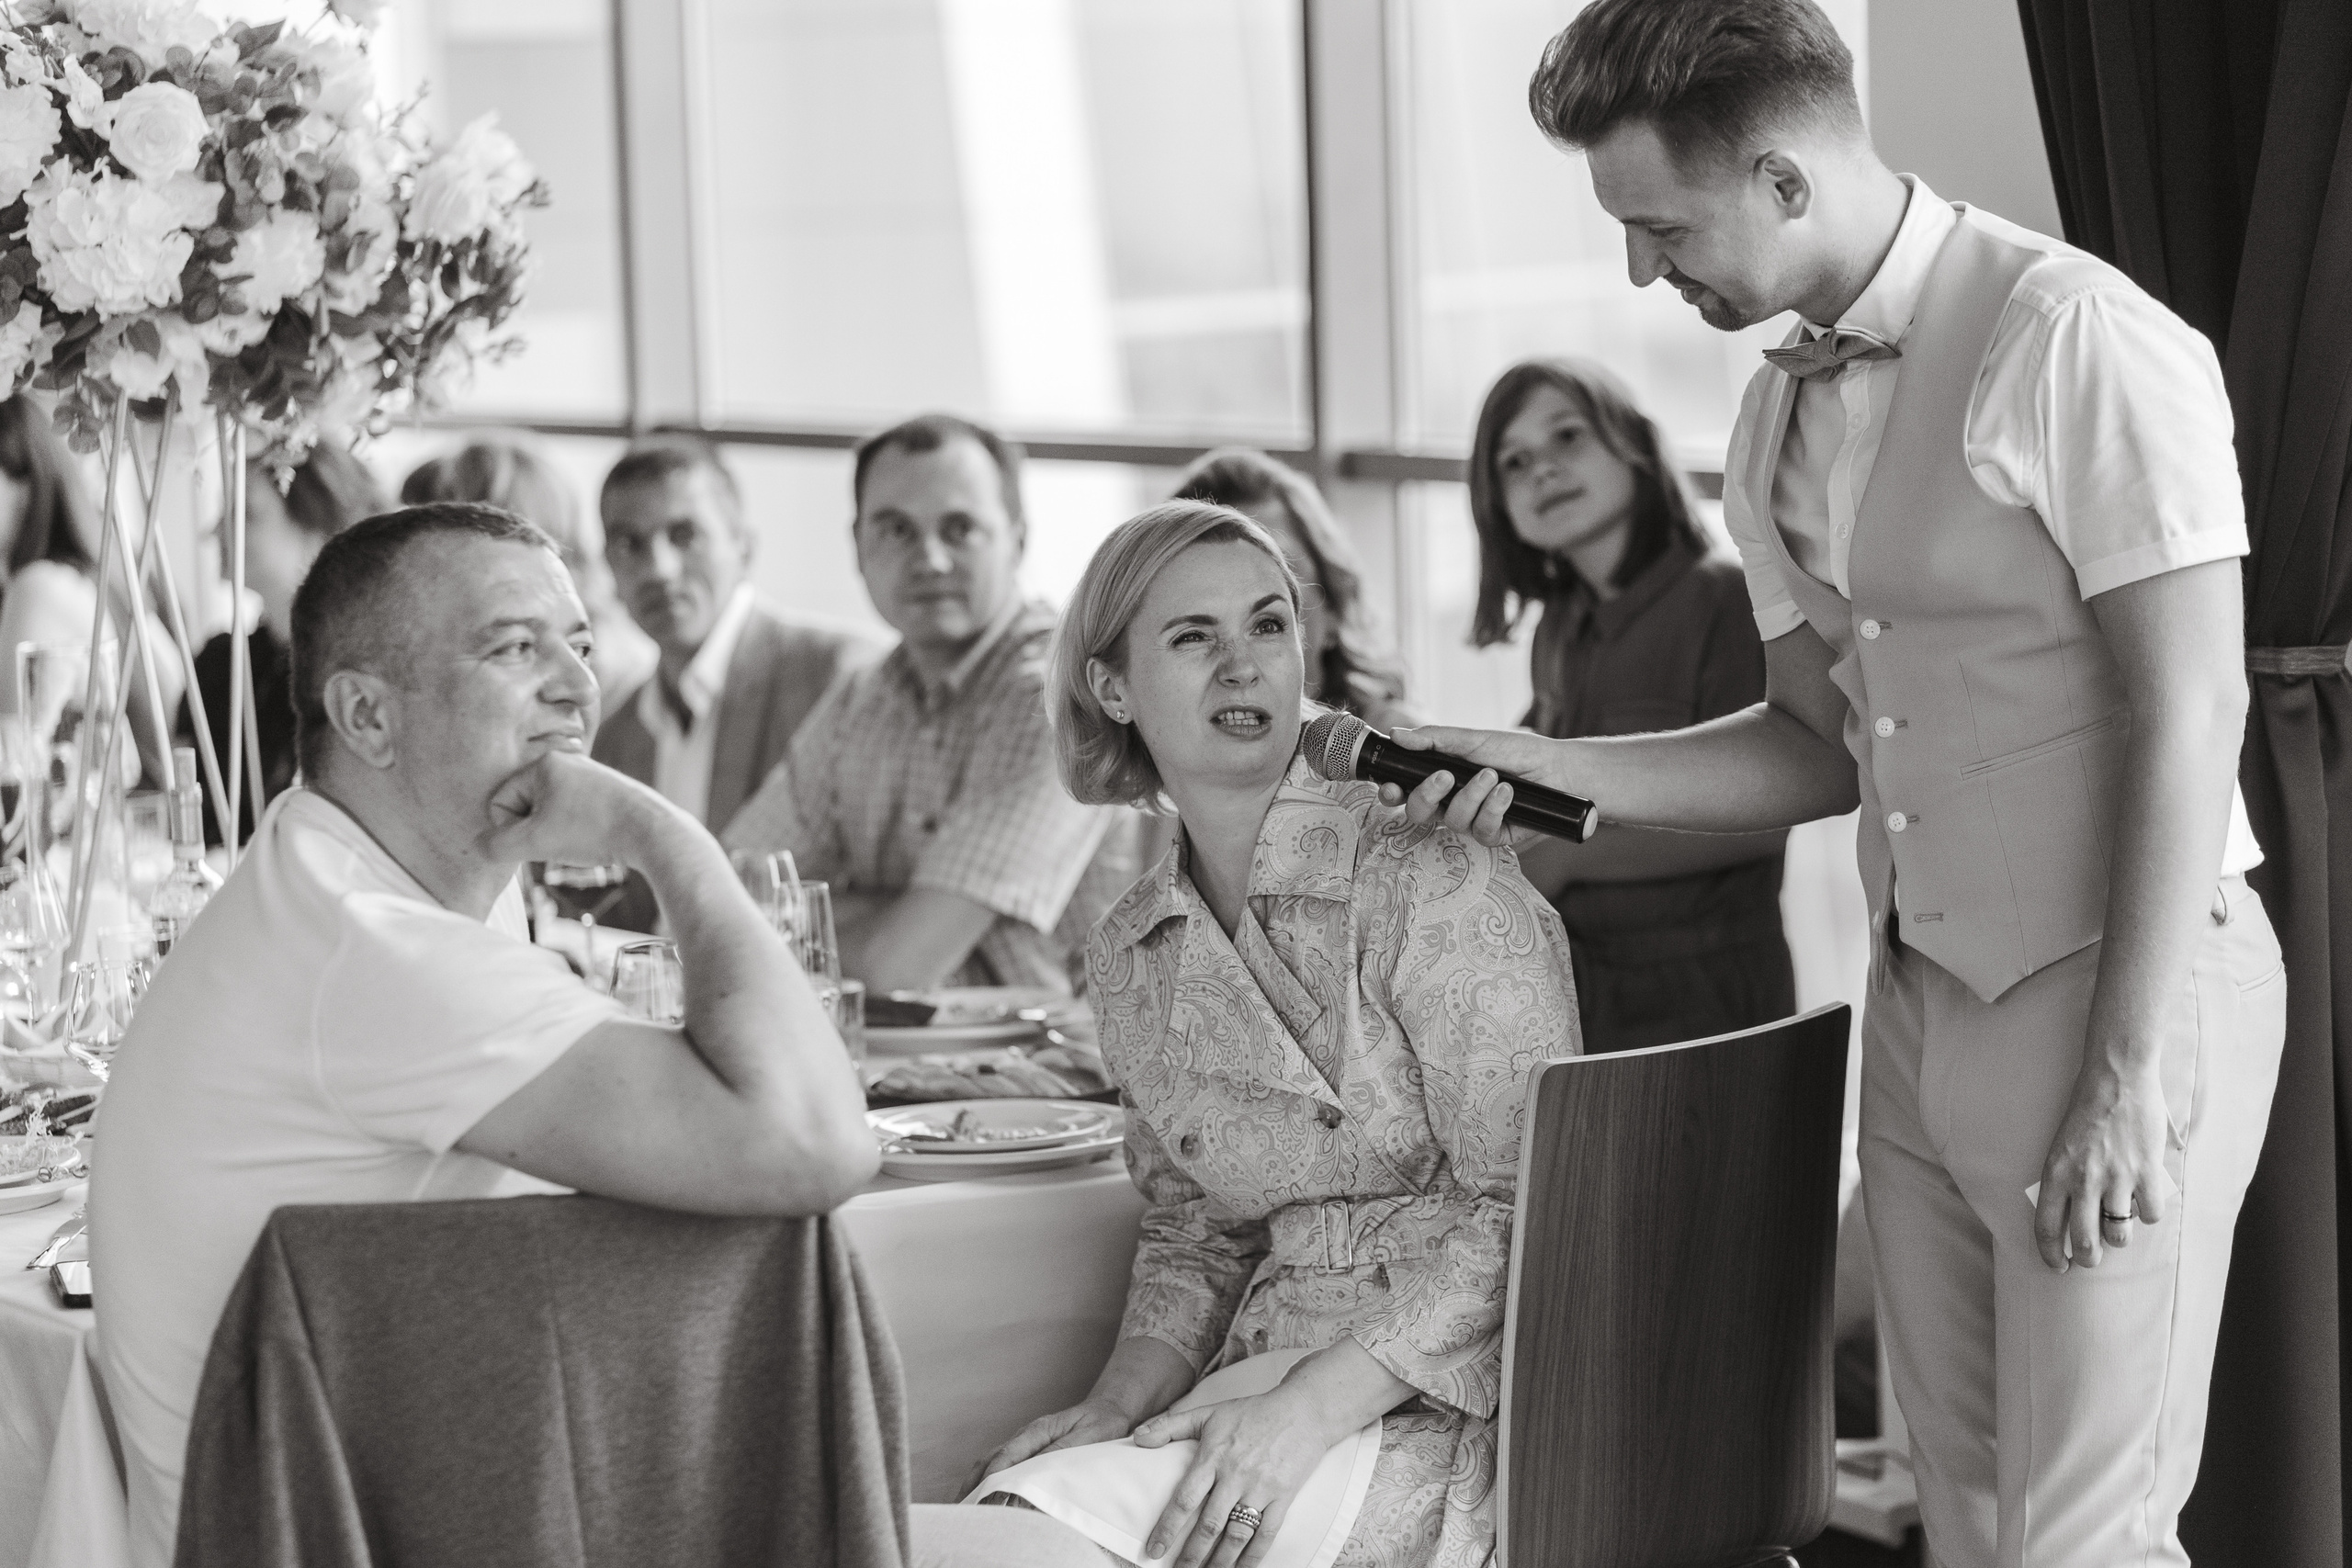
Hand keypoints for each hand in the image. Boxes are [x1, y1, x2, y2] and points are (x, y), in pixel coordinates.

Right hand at [483, 750, 670, 868]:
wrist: (652, 831)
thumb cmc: (592, 831)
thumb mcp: (534, 842)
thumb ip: (496, 845)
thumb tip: (481, 846)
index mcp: (545, 763)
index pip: (500, 801)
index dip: (510, 829)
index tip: (537, 839)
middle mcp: (567, 761)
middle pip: (525, 806)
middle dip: (534, 830)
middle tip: (561, 840)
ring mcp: (589, 775)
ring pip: (549, 813)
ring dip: (554, 834)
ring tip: (580, 840)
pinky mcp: (606, 791)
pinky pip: (573, 814)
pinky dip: (576, 832)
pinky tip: (594, 838)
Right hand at [969, 1399, 1138, 1494]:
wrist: (1111, 1408)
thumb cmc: (1102, 1423)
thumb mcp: (1087, 1437)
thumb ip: (1061, 1453)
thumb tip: (1034, 1474)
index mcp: (1038, 1430)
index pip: (1006, 1456)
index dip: (992, 1479)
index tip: (982, 1499)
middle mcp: (1026, 1435)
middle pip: (990, 1460)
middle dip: (973, 1484)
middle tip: (962, 1509)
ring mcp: (1026, 1442)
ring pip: (992, 1462)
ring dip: (977, 1484)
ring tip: (966, 1507)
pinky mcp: (1030, 1451)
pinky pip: (1003, 1465)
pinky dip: (988, 1481)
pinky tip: (984, 1496)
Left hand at [1133, 1385, 1335, 1567]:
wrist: (1303, 1410)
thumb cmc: (1253, 1412)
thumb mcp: (1209, 1413)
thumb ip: (1171, 1425)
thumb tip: (1137, 1437)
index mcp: (1214, 1456)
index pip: (1185, 1498)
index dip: (1168, 1528)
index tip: (1154, 1550)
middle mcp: (1236, 1475)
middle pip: (1209, 1525)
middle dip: (1191, 1555)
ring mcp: (1261, 1488)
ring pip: (1237, 1535)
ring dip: (1220, 1562)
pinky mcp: (1284, 1497)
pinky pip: (1267, 1534)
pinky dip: (1254, 1557)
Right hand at [1374, 724, 1570, 845]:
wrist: (1559, 768)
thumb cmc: (1517, 752)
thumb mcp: (1474, 739)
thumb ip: (1435, 740)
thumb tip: (1397, 736)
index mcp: (1442, 779)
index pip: (1406, 791)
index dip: (1392, 793)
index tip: (1391, 785)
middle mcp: (1453, 803)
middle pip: (1419, 813)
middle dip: (1426, 795)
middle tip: (1445, 775)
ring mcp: (1472, 822)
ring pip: (1451, 821)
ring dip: (1470, 796)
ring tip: (1492, 776)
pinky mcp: (1495, 836)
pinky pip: (1481, 831)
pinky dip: (1493, 809)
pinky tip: (1507, 792)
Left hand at [2032, 1059, 2176, 1271]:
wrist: (2117, 1078)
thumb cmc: (2087, 1109)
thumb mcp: (2062, 1144)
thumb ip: (2064, 1177)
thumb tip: (2067, 1209)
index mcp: (2056, 1171)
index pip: (2046, 1226)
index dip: (2050, 1253)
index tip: (2057, 1265)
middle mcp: (2084, 1180)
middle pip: (2084, 1241)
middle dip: (2087, 1258)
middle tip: (2090, 1258)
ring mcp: (2116, 1178)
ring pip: (2119, 1235)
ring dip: (2119, 1238)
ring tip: (2119, 1227)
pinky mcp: (2146, 1172)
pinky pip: (2150, 1214)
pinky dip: (2148, 1214)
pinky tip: (2144, 1202)